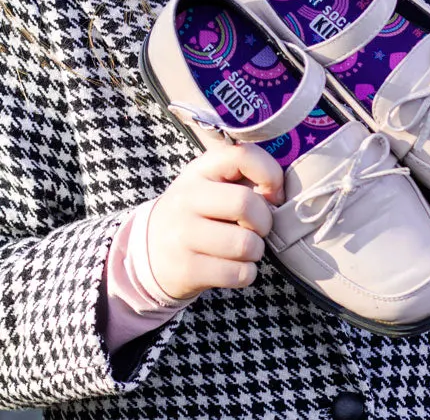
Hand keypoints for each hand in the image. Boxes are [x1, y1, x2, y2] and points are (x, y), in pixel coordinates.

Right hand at [146, 144, 284, 301]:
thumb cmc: (197, 212)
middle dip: (264, 221)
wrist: (149, 250)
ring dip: (256, 250)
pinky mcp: (187, 269)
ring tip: (244, 248)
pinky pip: (238, 274)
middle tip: (258, 228)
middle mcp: (187, 198)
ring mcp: (183, 235)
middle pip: (246, 204)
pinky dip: (246, 273)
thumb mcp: (211, 183)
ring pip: (245, 244)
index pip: (243, 155)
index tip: (272, 193)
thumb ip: (245, 177)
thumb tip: (279, 196)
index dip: (270, 174)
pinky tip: (234, 266)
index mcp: (200, 170)